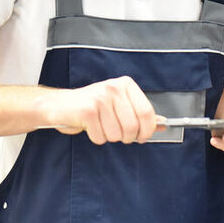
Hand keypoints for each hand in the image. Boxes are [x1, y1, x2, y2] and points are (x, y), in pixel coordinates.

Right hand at [43, 76, 157, 144]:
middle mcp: (114, 88)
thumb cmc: (91, 106)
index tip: (142, 137)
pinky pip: (101, 137)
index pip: (147, 113)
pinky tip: (90, 127)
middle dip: (126, 137)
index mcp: (125, 84)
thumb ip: (139, 114)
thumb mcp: (118, 105)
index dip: (147, 131)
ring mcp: (100, 98)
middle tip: (116, 132)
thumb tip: (163, 124)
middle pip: (133, 127)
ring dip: (108, 136)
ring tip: (100, 125)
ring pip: (117, 134)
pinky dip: (96, 137)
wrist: (60, 105)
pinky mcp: (87, 110)